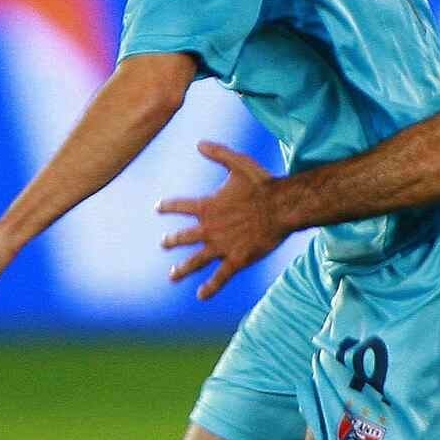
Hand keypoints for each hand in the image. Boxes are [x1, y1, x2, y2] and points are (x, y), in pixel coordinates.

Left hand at [157, 140, 286, 300]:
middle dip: (172, 241)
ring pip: (196, 261)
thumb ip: (218, 153)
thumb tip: (199, 143)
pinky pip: (220, 277)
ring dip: (183, 270)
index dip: (168, 207)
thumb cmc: (262, 184)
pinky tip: (201, 296)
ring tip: (172, 276)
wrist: (281, 207)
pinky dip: (210, 287)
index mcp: (207, 206)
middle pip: (184, 237)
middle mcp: (209, 229)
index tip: (158, 208)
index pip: (180, 206)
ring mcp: (221, 247)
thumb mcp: (238, 164)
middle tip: (164, 244)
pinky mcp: (236, 260)